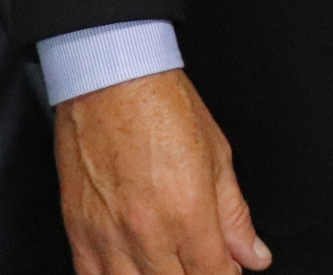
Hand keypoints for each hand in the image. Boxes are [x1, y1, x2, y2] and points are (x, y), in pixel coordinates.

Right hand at [54, 70, 270, 274]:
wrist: (111, 78)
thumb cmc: (161, 104)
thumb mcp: (217, 154)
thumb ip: (235, 215)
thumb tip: (253, 253)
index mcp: (189, 214)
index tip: (228, 267)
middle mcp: (148, 232)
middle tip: (198, 261)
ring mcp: (109, 236)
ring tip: (168, 264)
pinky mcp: (79, 232)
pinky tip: (131, 270)